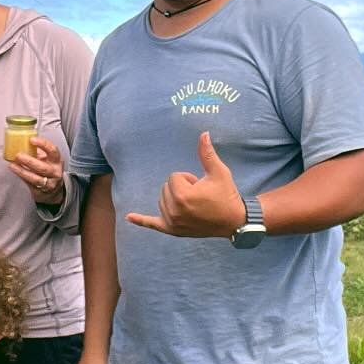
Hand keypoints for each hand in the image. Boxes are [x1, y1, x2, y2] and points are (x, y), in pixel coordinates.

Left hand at [10, 136, 65, 205]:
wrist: (53, 190)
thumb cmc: (47, 169)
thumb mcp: (47, 159)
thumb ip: (37, 152)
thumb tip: (20, 142)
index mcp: (56, 161)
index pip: (53, 150)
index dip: (43, 144)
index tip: (32, 140)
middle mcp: (55, 172)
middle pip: (43, 167)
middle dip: (29, 161)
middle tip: (18, 155)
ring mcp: (49, 183)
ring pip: (36, 178)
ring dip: (22, 171)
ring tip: (12, 165)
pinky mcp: (40, 192)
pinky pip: (30, 184)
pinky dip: (22, 178)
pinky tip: (15, 172)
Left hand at [127, 131, 243, 237]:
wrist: (234, 221)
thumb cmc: (226, 195)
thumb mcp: (218, 172)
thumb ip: (206, 153)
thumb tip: (203, 133)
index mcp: (182, 196)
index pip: (174, 177)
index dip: (188, 178)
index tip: (201, 186)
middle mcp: (173, 211)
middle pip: (166, 188)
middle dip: (181, 188)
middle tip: (199, 196)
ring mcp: (171, 222)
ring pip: (162, 200)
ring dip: (174, 198)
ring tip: (194, 204)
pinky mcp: (172, 230)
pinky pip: (152, 224)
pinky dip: (141, 221)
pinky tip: (129, 217)